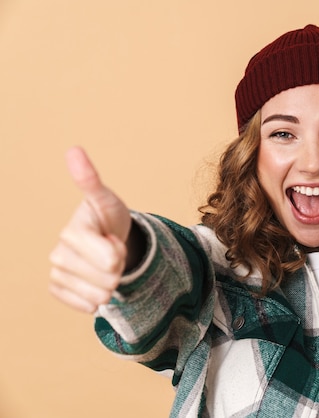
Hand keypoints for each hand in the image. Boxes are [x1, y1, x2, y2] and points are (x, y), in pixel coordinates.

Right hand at [49, 147, 130, 312]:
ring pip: (99, 295)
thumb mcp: (106, 199)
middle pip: (108, 279)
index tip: (114, 238)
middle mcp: (59, 252)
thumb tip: (73, 150)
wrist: (104, 236)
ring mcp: (58, 272)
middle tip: (112, 251)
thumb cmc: (106, 216)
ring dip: (111, 284)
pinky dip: (97, 299)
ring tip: (105, 265)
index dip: (120, 251)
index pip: (110, 258)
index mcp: (73, 231)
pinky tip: (96, 283)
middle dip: (119, 268)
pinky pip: (86, 305)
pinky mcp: (59, 289)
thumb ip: (91, 181)